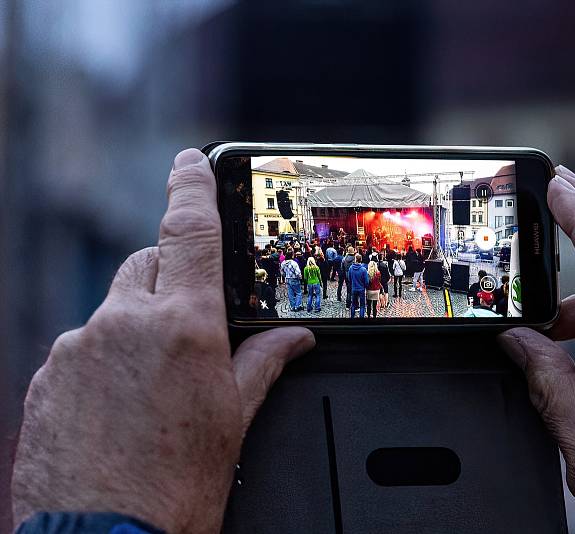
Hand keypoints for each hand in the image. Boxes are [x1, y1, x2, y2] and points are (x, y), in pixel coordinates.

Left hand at [11, 149, 314, 532]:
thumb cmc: (177, 485)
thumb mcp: (235, 419)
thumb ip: (262, 363)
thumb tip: (293, 339)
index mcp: (182, 326)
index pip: (189, 231)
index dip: (191, 187)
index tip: (190, 161)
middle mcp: (123, 323)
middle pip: (148, 266)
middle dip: (171, 280)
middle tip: (191, 326)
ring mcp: (76, 348)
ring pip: (113, 309)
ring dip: (135, 328)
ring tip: (152, 387)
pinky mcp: (46, 377)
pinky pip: (81, 347)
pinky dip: (103, 360)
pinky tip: (119, 405)